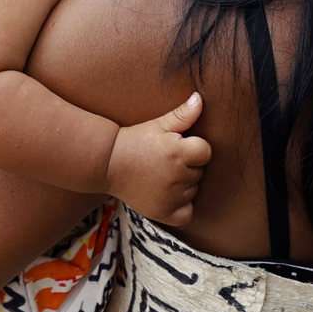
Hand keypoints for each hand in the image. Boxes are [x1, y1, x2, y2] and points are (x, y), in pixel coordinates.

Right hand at [104, 93, 210, 225]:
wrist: (107, 163)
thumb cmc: (135, 140)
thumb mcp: (158, 124)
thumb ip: (183, 114)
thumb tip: (200, 99)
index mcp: (178, 153)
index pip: (205, 152)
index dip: (193, 147)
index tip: (175, 146)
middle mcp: (176, 176)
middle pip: (199, 171)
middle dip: (187, 165)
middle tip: (163, 161)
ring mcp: (170, 197)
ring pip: (193, 190)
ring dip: (183, 184)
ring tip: (160, 175)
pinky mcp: (163, 213)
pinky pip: (187, 213)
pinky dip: (181, 206)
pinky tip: (168, 195)